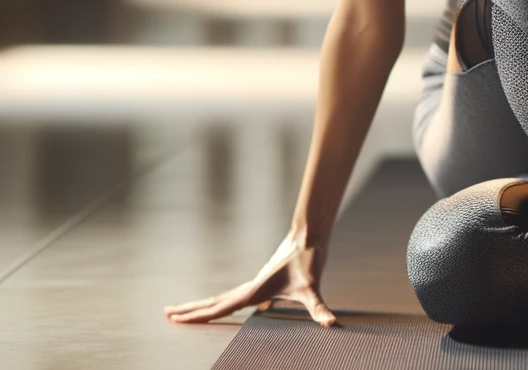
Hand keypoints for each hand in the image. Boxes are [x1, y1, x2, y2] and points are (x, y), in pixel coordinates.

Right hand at [164, 234, 337, 326]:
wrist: (309, 236)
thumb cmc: (310, 261)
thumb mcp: (313, 288)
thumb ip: (319, 308)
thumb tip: (330, 323)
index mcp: (254, 292)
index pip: (220, 307)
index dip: (198, 315)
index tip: (176, 318)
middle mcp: (250, 288)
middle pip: (214, 301)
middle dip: (190, 309)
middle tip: (166, 313)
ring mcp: (254, 284)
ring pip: (222, 297)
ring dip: (202, 305)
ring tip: (183, 310)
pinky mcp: (262, 282)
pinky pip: (234, 296)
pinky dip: (220, 302)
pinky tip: (221, 307)